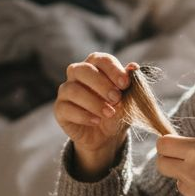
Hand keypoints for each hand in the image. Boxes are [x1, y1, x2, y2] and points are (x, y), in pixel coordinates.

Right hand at [54, 52, 136, 179]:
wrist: (107, 136)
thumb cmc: (117, 111)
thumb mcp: (127, 99)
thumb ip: (130, 83)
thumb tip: (134, 66)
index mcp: (95, 66)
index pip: (100, 59)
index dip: (113, 69)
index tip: (125, 83)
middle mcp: (77, 74)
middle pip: (82, 70)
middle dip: (101, 84)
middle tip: (116, 98)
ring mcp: (66, 91)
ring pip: (73, 90)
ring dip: (94, 102)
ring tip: (109, 113)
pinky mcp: (60, 109)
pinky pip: (66, 108)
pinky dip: (84, 115)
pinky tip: (96, 121)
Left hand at [154, 136, 194, 195]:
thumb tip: (183, 149)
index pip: (163, 144)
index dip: (166, 144)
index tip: (172, 147)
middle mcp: (190, 171)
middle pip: (161, 164)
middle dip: (168, 161)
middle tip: (180, 162)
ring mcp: (191, 194)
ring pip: (179, 183)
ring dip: (190, 181)